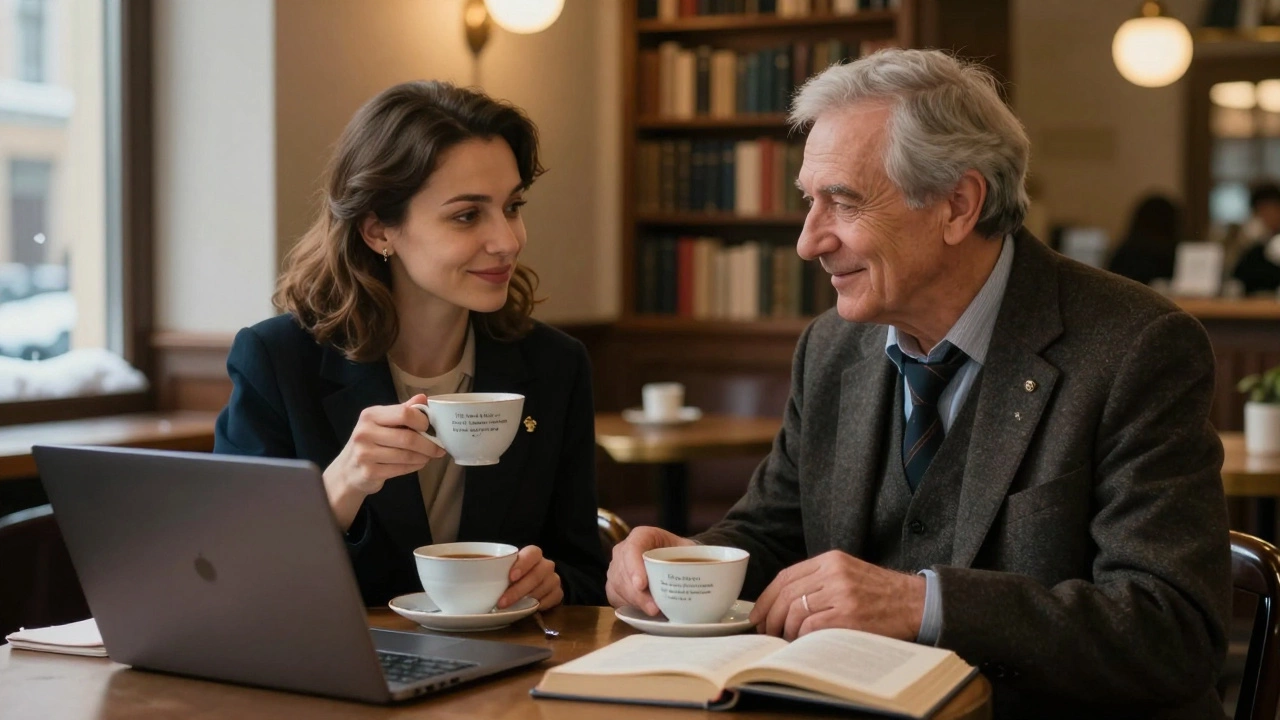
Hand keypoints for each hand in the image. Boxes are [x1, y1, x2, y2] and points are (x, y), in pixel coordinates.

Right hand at [322, 393, 445, 528]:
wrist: (348, 470)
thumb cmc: (370, 442)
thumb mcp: (382, 422)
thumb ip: (403, 410)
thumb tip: (424, 398)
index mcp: (370, 415)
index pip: (404, 413)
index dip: (422, 421)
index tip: (431, 427)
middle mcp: (365, 432)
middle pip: (408, 437)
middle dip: (428, 444)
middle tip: (440, 448)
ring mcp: (365, 454)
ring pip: (406, 455)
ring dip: (423, 456)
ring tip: (430, 456)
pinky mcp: (369, 472)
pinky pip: (401, 469)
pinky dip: (415, 466)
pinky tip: (418, 463)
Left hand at [498, 545, 561, 609]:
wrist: (537, 582)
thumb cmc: (516, 573)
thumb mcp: (507, 567)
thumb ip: (497, 567)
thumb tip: (469, 571)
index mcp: (533, 554)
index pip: (533, 553)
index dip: (523, 564)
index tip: (510, 577)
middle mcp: (546, 565)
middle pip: (536, 575)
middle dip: (518, 590)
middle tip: (502, 602)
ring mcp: (553, 579)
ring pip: (543, 589)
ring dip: (526, 600)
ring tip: (510, 608)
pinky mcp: (558, 593)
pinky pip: (551, 600)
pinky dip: (538, 606)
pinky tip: (527, 610)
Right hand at [605, 526, 694, 615]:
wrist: (673, 560)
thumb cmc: (681, 553)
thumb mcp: (690, 549)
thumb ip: (697, 556)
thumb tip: (714, 569)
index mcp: (642, 536)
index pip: (633, 548)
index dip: (634, 566)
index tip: (642, 584)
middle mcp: (624, 550)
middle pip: (623, 572)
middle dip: (637, 593)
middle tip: (654, 608)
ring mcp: (616, 568)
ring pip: (618, 586)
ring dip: (636, 602)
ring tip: (654, 613)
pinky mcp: (614, 585)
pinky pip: (616, 597)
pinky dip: (631, 606)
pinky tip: (645, 613)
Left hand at [750, 550, 925, 640]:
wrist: (914, 603)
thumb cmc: (880, 593)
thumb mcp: (848, 573)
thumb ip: (819, 580)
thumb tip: (782, 604)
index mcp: (831, 559)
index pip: (786, 576)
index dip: (766, 597)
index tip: (757, 613)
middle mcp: (834, 572)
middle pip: (787, 593)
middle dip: (770, 616)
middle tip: (766, 631)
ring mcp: (842, 593)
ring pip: (796, 610)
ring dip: (785, 629)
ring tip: (786, 639)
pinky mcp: (849, 615)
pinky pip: (811, 626)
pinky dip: (801, 636)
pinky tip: (803, 642)